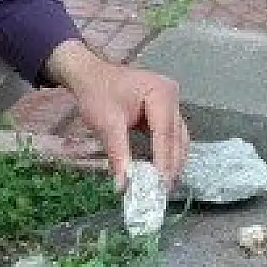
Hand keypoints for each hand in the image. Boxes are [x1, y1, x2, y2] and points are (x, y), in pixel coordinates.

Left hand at [45, 40, 188, 190]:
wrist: (88, 75)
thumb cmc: (97, 93)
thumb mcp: (106, 124)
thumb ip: (118, 154)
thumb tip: (123, 185)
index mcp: (161, 93)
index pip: (165, 133)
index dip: (163, 160)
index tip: (160, 185)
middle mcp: (172, 96)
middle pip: (175, 138)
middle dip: (169, 165)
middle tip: (161, 191)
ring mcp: (170, 103)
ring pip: (177, 139)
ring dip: (171, 162)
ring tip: (162, 186)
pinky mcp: (164, 111)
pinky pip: (170, 136)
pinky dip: (166, 153)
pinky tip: (161, 171)